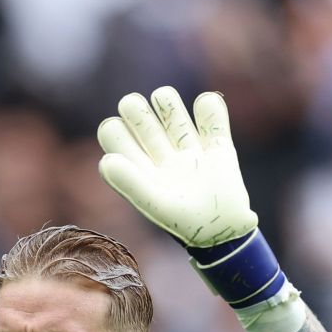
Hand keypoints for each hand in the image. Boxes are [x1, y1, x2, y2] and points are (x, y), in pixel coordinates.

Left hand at [97, 87, 257, 248]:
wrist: (226, 231)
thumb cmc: (186, 223)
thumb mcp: (156, 204)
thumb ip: (130, 183)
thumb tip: (105, 161)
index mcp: (143, 170)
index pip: (117, 138)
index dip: (114, 130)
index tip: (117, 129)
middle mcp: (162, 156)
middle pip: (140, 117)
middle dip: (135, 109)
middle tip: (133, 106)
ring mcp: (190, 150)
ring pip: (171, 110)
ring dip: (167, 101)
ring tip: (166, 103)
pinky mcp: (218, 147)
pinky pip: (212, 116)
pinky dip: (210, 107)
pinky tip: (205, 107)